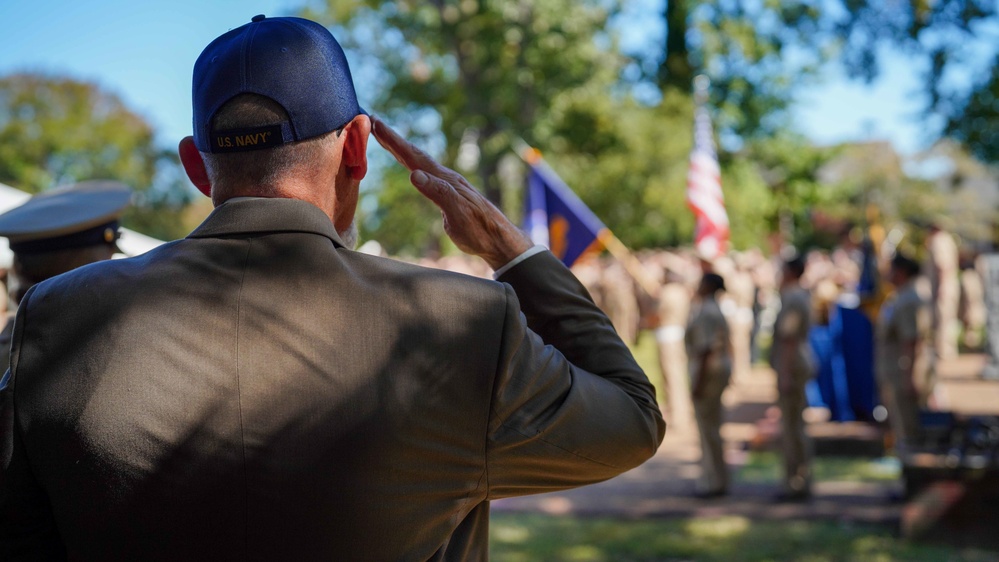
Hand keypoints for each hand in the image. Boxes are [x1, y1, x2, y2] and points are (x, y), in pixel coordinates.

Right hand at [371, 116, 532, 269]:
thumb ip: (437, 192)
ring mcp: (447, 185)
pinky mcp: (448, 194)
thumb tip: (413, 174)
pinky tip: (411, 168)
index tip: (376, 123)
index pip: (414, 156)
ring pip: (419, 162)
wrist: (499, 239)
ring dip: (401, 149)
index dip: (394, 140)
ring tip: (386, 138)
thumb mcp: (457, 213)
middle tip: (374, 121)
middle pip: (414, 154)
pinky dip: (412, 165)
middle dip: (393, 139)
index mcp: (444, 179)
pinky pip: (425, 173)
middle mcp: (444, 177)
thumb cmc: (479, 229)